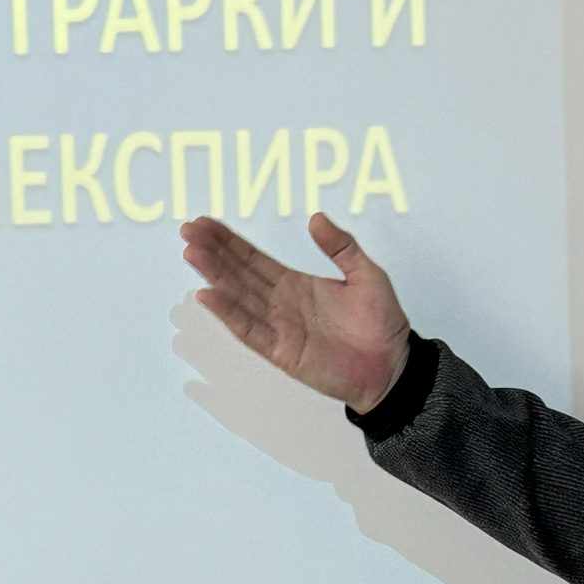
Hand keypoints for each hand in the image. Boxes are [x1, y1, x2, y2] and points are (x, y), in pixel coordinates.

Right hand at [180, 213, 411, 412]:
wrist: (395, 366)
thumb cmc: (382, 324)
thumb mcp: (366, 274)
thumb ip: (340, 247)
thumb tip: (315, 218)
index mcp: (296, 284)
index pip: (254, 258)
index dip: (229, 240)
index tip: (204, 222)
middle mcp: (281, 304)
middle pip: (239, 273)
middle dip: (213, 251)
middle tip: (188, 230)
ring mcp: (280, 327)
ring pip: (239, 297)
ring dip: (215, 276)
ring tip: (192, 252)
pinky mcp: (283, 351)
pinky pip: (250, 330)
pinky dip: (229, 313)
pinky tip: (208, 295)